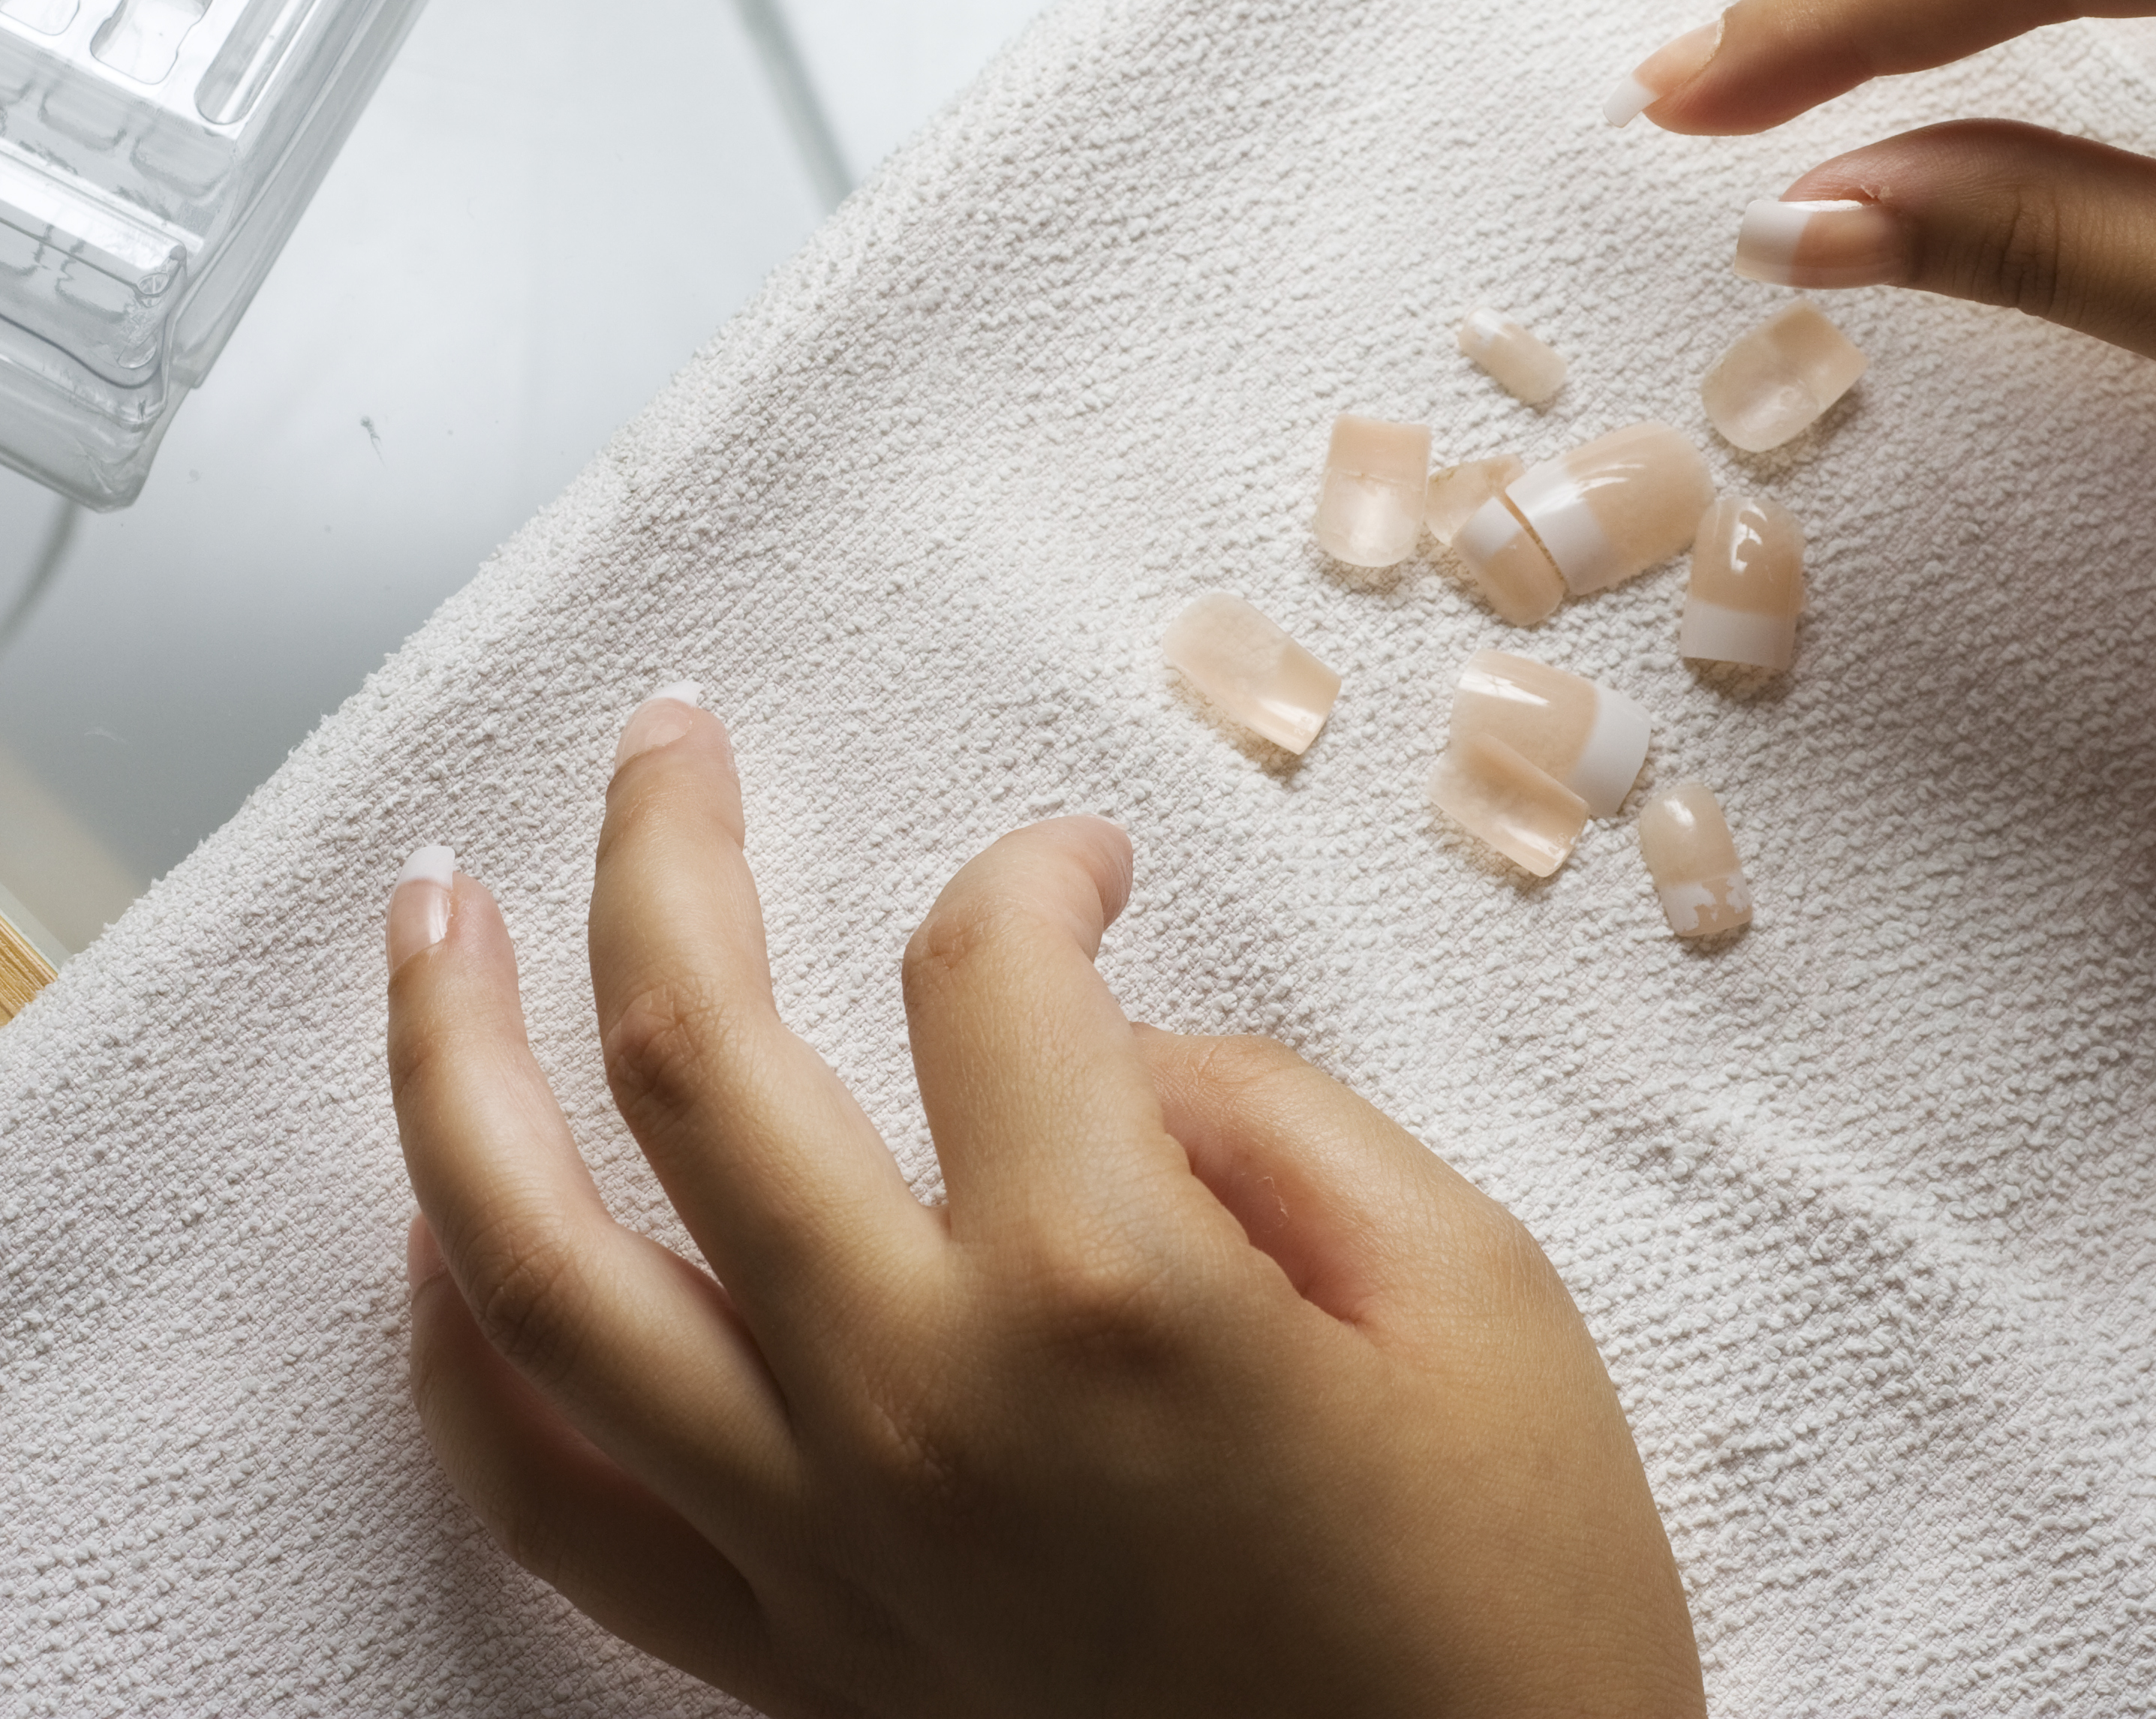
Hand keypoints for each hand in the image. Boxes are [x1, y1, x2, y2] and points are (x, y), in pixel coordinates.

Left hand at [386, 691, 1704, 1716]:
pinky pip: (554, 1503)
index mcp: (1104, 1286)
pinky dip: (461, 1366)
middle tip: (666, 740)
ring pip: (539, 1269)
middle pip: (696, 1057)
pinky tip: (434, 1252)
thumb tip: (1095, 1049)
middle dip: (662, 854)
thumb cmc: (1511, 1589)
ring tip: (430, 925)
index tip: (1088, 870)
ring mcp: (825, 1537)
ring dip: (453, 1065)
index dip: (1037, 874)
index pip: (987, 976)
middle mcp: (917, 1399)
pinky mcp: (796, 1651)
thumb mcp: (1469, 1282)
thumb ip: (1262, 1110)